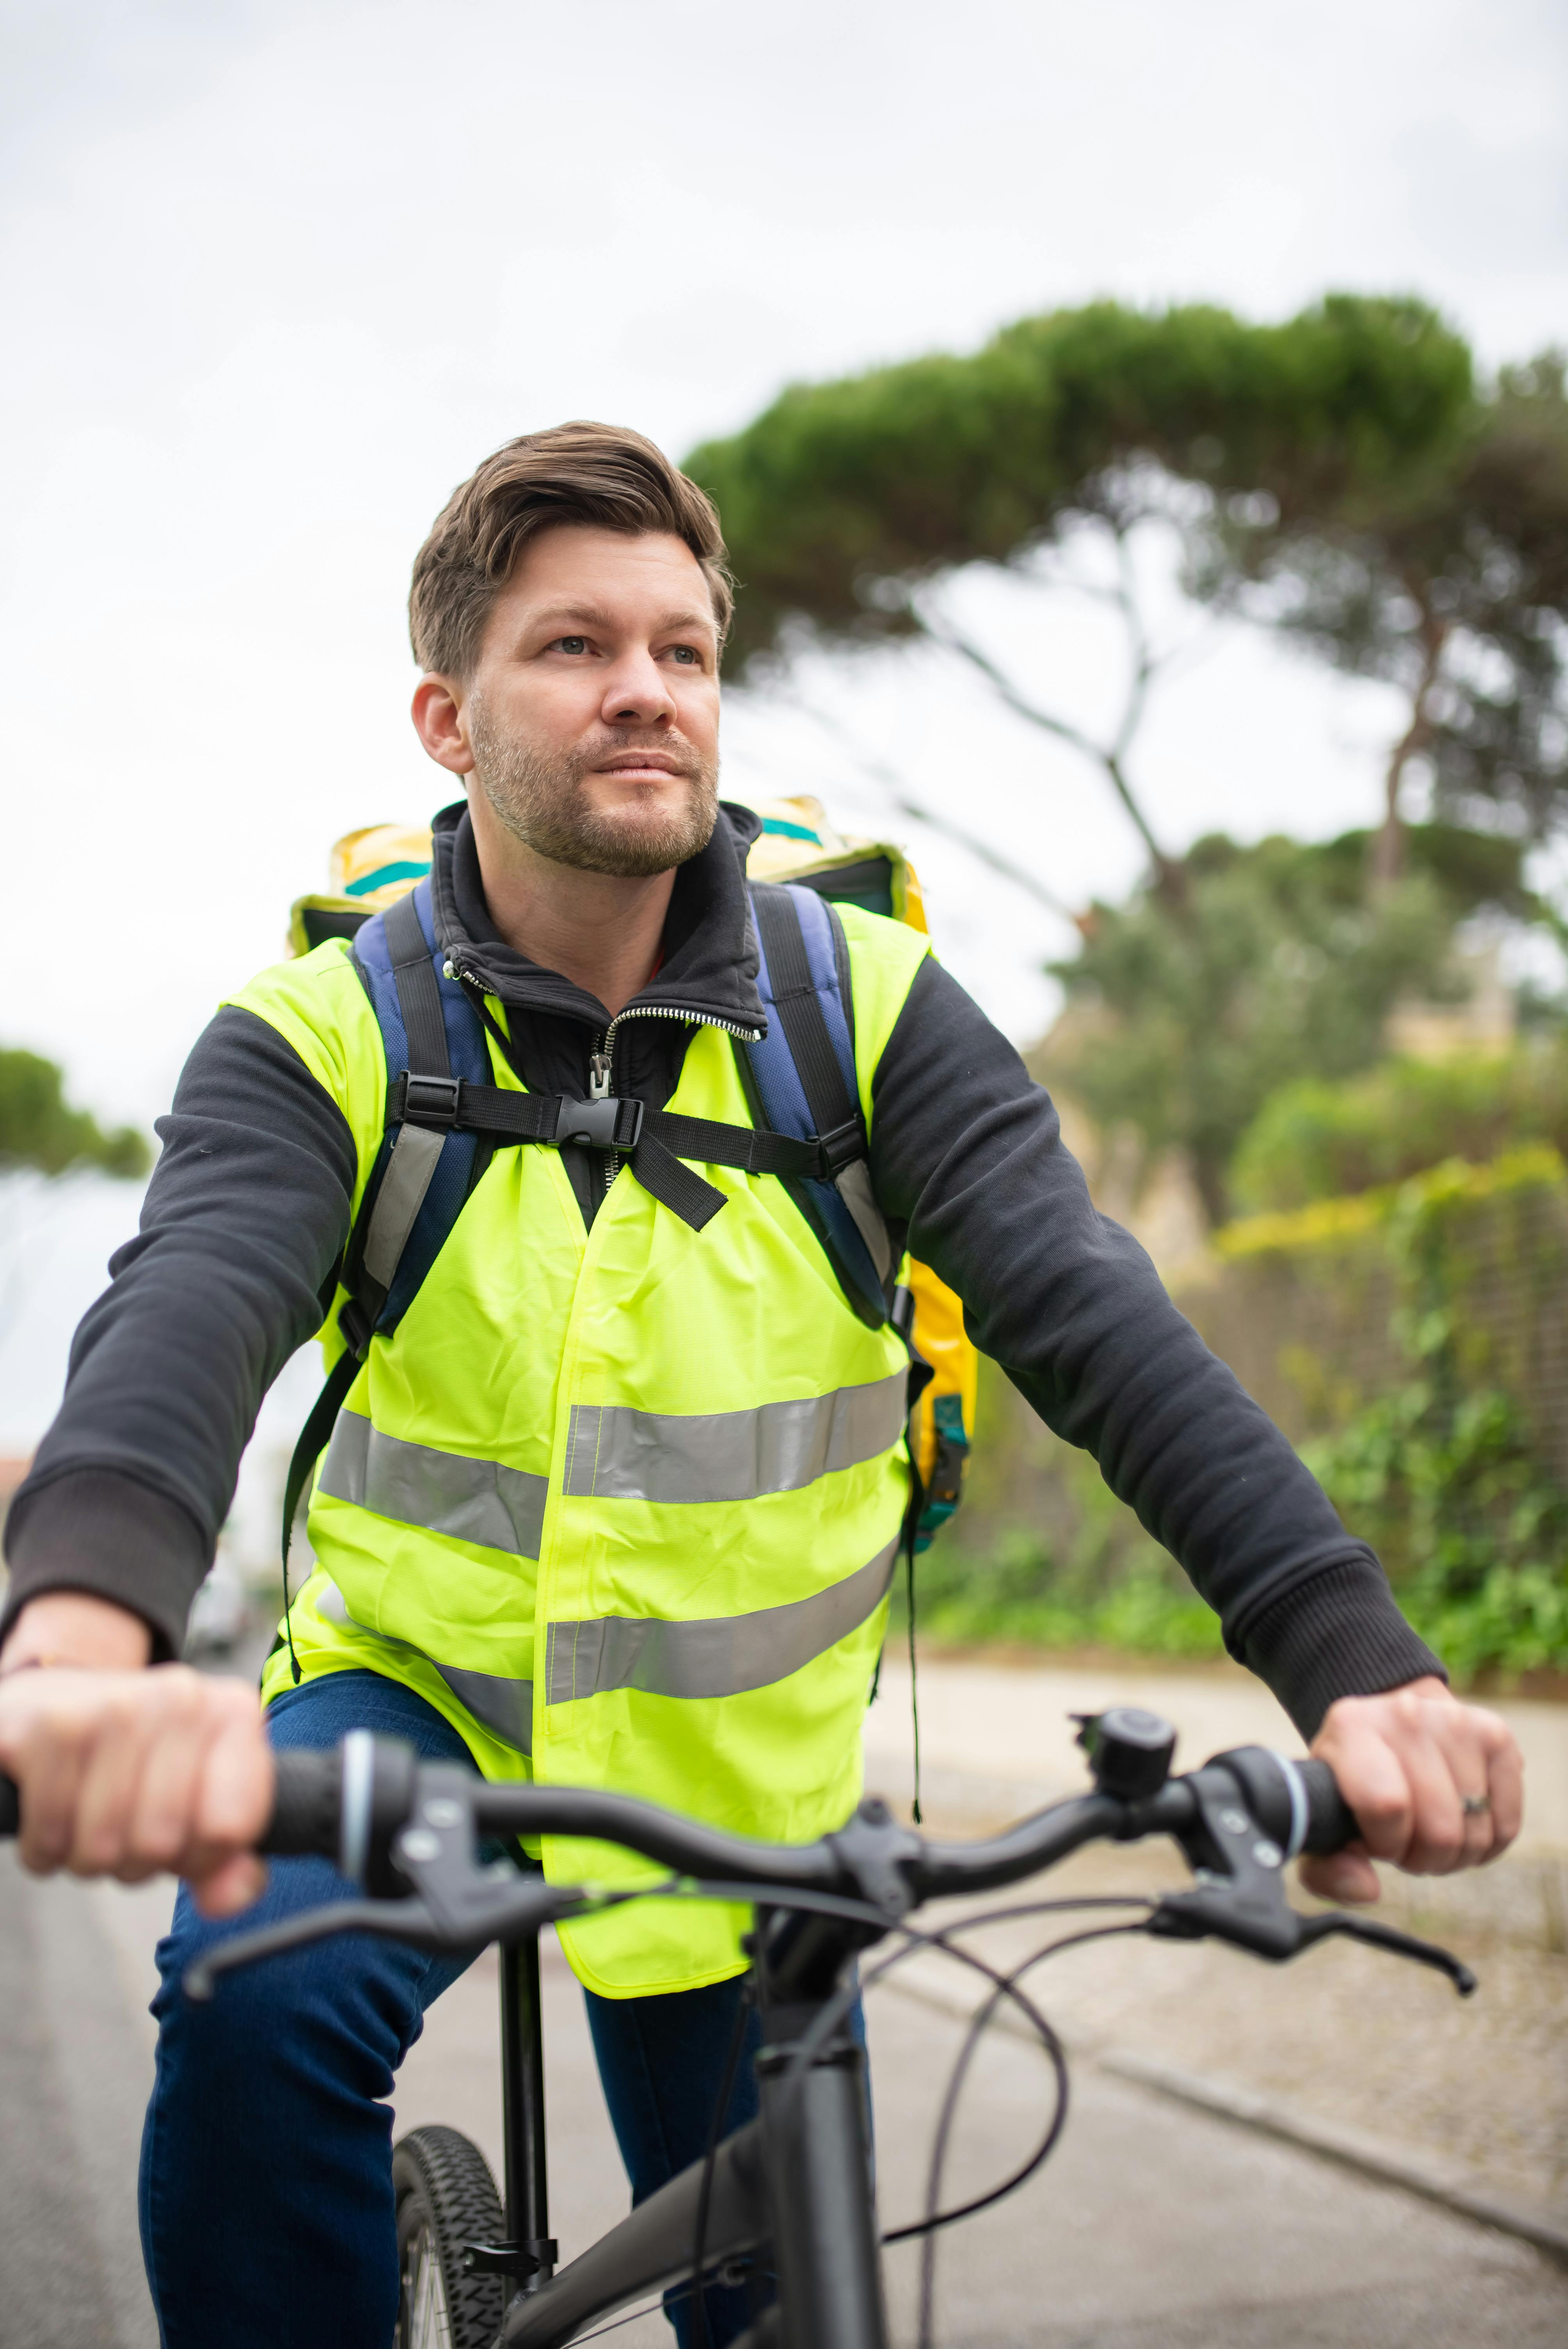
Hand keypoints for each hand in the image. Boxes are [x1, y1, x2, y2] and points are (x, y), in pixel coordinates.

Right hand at [0, 1659, 273, 1917]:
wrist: (55, 1702)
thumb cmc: (136, 1760)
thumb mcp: (195, 1802)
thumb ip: (228, 1856)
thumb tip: (234, 1893)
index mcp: (231, 1714)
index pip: (231, 1826)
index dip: (202, 1858)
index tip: (186, 1844)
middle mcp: (181, 1699)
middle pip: (161, 1843)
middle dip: (137, 1861)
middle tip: (127, 1831)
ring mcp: (116, 1707)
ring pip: (104, 1846)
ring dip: (89, 1858)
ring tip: (90, 1821)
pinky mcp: (54, 1728)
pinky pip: (50, 1836)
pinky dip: (45, 1848)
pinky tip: (55, 1816)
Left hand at [1300, 1675, 1522, 1903]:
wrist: (1389, 1728)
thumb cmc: (1354, 1783)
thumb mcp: (1325, 1819)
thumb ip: (1327, 1867)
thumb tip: (1366, 1889)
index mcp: (1350, 1728)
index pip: (1386, 1804)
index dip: (1387, 1844)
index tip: (1377, 1839)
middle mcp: (1404, 1714)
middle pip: (1440, 1829)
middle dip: (1422, 1857)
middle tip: (1405, 1840)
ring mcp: (1455, 1720)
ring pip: (1475, 1833)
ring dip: (1453, 1853)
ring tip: (1428, 1830)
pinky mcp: (1496, 1735)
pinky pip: (1506, 1826)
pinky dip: (1485, 1844)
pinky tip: (1460, 1825)